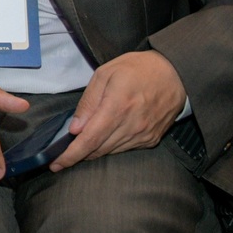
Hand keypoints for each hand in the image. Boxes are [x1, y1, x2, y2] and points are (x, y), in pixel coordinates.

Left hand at [50, 51, 185, 171]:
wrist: (176, 74)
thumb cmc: (137, 69)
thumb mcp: (106, 73)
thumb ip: (89, 101)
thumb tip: (75, 128)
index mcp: (118, 106)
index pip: (90, 139)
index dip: (71, 155)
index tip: (56, 164)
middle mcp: (132, 125)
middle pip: (98, 149)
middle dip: (77, 155)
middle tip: (60, 157)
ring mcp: (143, 135)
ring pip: (110, 151)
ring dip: (93, 150)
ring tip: (81, 144)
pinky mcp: (151, 139)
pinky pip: (124, 148)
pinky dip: (110, 145)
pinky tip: (105, 136)